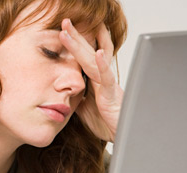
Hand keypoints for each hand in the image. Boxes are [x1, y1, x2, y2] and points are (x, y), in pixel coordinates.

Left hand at [60, 19, 122, 141]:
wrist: (122, 136)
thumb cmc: (107, 122)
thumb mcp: (85, 108)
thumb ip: (77, 96)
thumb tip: (66, 91)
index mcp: (94, 80)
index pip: (84, 57)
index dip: (75, 43)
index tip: (64, 30)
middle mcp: (102, 78)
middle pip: (88, 52)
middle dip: (76, 36)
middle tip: (65, 21)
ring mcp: (107, 84)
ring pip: (93, 59)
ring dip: (81, 45)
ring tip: (69, 31)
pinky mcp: (111, 94)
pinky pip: (107, 77)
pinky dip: (102, 64)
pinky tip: (98, 53)